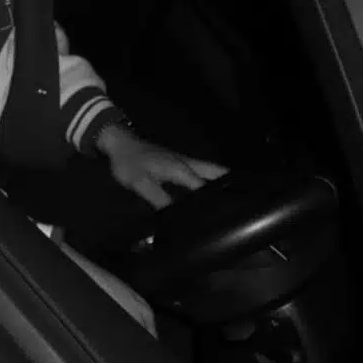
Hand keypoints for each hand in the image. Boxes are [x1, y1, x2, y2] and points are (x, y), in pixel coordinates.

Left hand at [96, 124, 228, 209]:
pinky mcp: (178, 163)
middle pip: (217, 174)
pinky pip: (200, 173)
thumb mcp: (140, 183)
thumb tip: (176, 220)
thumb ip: (159, 200)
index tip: (230, 218)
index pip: (207, 188)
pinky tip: (208, 196)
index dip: (218, 203)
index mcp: (182, 170)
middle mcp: (188, 164)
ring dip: (222, 183)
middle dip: (232, 186)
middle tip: (242, 207)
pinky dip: (209, 182)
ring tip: (232, 204)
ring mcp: (184, 162)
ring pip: (210, 172)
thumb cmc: (129, 163)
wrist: (119, 142)